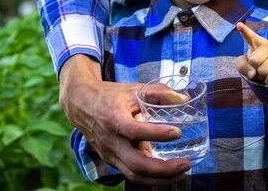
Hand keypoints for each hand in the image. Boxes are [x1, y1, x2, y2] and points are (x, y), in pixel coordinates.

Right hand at [58, 54, 190, 184]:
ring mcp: (110, 154)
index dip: (157, 134)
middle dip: (164, 169)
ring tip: (181, 172)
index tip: (177, 132)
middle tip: (186, 164)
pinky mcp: (111, 160)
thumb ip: (159, 92)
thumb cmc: (110, 96)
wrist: (81, 104)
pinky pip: (131, 175)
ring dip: (160, 178)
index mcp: (113, 118)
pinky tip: (168, 174)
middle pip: (136, 164)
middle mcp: (110, 140)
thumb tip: (184, 99)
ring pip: (135, 175)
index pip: (135, 131)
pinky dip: (151, 178)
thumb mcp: (133, 89)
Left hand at [235, 22, 267, 84]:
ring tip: (264, 72)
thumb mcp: (244, 64)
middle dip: (254, 68)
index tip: (239, 25)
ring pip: (263, 70)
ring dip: (261, 76)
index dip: (245, 31)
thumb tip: (253, 73)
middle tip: (257, 67)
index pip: (250, 36)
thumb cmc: (256, 65)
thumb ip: (242, 65)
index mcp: (258, 42)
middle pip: (255, 60)